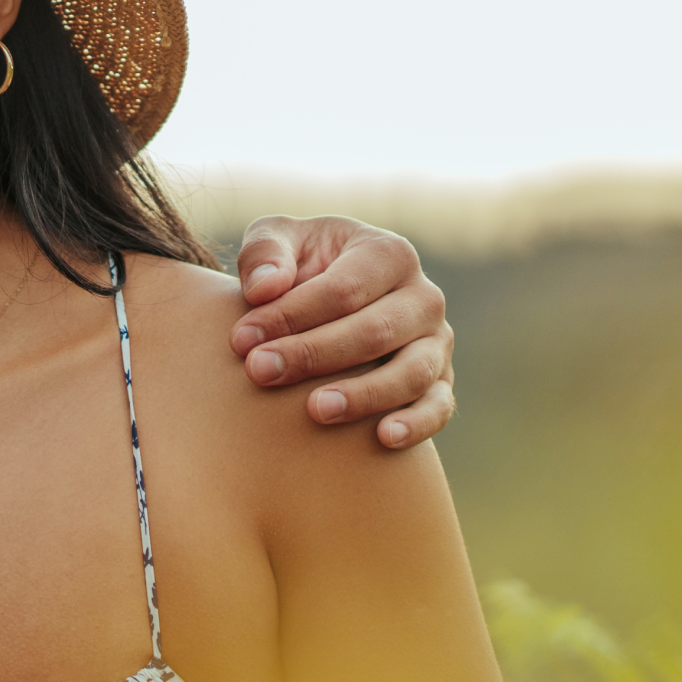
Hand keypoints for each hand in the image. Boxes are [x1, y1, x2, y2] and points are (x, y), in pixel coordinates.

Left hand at [230, 215, 455, 448]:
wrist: (328, 301)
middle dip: (313, 355)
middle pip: (374, 332)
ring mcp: (436, 343)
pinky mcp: (439, 382)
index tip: (242, 339)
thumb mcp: (279, 243)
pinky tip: (384, 438)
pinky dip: (418, 424)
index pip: (342, 289)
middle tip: (259, 372)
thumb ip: (264, 254)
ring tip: (315, 410)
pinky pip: (438, 406)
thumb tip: (264, 288)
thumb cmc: (299, 267)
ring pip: (411, 372)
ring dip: (363, 395)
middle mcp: (423, 297)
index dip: (291, 315)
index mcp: (388, 254)